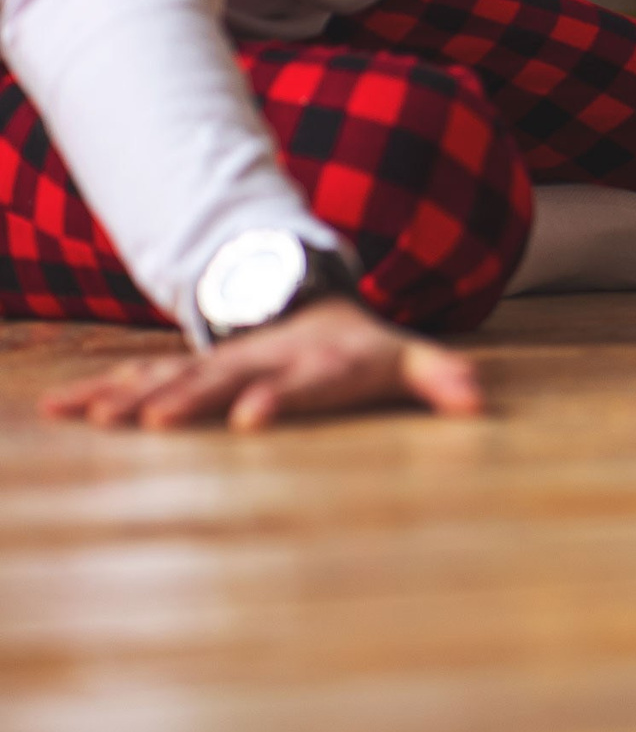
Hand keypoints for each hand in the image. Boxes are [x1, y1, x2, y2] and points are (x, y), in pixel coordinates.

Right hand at [37, 299, 480, 431]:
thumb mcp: (405, 360)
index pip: (305, 380)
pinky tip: (60, 409)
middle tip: (158, 425)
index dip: (284, 396)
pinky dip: (99, 392)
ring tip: (92, 417)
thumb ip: (441, 377)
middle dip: (191, 401)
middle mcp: (261, 361)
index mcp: (319, 361)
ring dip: (133, 398)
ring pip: (171, 379)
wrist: (311, 306)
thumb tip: (478, 400)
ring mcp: (218, 365)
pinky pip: (137, 380)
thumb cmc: (363, 351)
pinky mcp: (186, 372)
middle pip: (225, 380)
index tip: (256, 417)